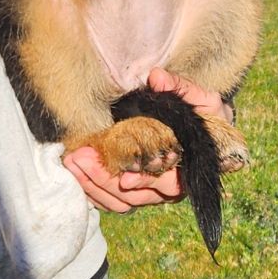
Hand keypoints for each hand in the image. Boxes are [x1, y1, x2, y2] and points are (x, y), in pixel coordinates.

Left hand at [63, 68, 232, 213]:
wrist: (206, 128)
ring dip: (94, 185)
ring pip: (122, 201)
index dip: (146, 182)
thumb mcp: (199, 98)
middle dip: (104, 179)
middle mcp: (172, 186)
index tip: (125, 177)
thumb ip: (180, 88)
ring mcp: (153, 191)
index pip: (168, 182)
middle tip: (79, 159)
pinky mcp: (138, 190)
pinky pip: (115, 201)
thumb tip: (156, 77)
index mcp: (191, 167)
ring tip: (71, 163)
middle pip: (136, 195)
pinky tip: (77, 175)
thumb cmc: (203, 113)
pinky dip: (94, 191)